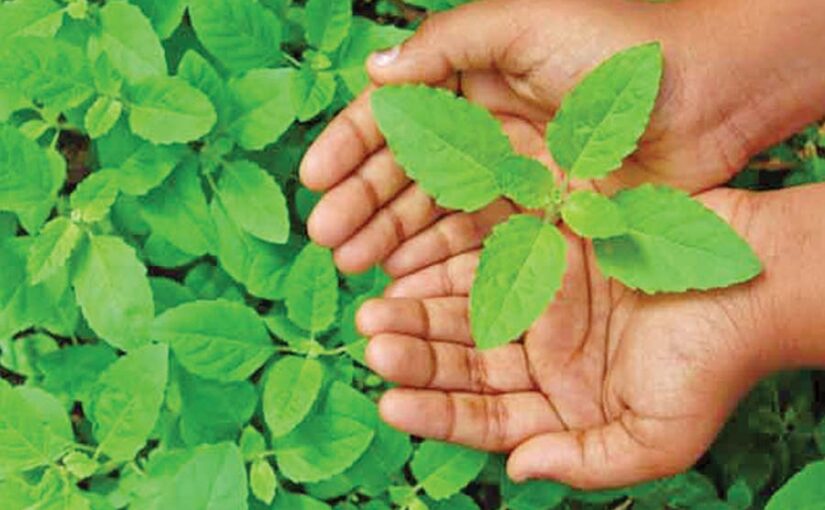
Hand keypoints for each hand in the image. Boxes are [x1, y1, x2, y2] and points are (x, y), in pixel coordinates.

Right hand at [300, 0, 824, 274]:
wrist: (709, 93)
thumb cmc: (621, 47)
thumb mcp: (525, 25)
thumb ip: (447, 46)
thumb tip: (374, 70)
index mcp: (471, 78)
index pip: (394, 115)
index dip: (351, 145)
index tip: (314, 178)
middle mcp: (484, 129)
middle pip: (407, 170)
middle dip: (363, 202)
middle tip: (329, 239)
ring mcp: (509, 176)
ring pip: (435, 211)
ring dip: (391, 236)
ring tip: (355, 265)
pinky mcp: (538, 218)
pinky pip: (478, 241)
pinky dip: (440, 258)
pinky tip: (407, 276)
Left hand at [357, 188, 768, 488]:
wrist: (753, 281)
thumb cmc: (713, 366)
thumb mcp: (658, 439)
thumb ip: (587, 464)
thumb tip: (519, 470)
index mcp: (558, 404)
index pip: (484, 417)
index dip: (436, 414)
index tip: (391, 405)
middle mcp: (540, 354)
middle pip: (465, 361)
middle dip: (416, 357)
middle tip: (371, 346)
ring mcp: (540, 299)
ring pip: (466, 309)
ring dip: (421, 310)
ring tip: (374, 308)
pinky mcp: (548, 249)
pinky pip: (489, 255)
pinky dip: (452, 259)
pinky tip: (413, 262)